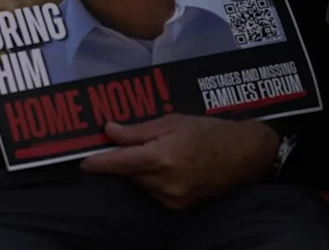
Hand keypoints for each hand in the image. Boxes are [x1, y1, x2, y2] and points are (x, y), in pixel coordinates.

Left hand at [79, 114, 279, 208]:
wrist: (246, 155)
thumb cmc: (208, 132)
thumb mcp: (171, 122)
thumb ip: (137, 130)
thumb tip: (109, 131)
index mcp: (160, 158)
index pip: (118, 163)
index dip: (97, 163)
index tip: (82, 161)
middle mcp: (164, 183)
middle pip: (128, 173)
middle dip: (124, 160)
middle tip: (127, 144)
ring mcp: (173, 198)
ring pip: (141, 184)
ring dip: (140, 170)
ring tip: (159, 152)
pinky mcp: (181, 207)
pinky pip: (155, 192)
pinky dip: (153, 180)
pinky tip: (167, 166)